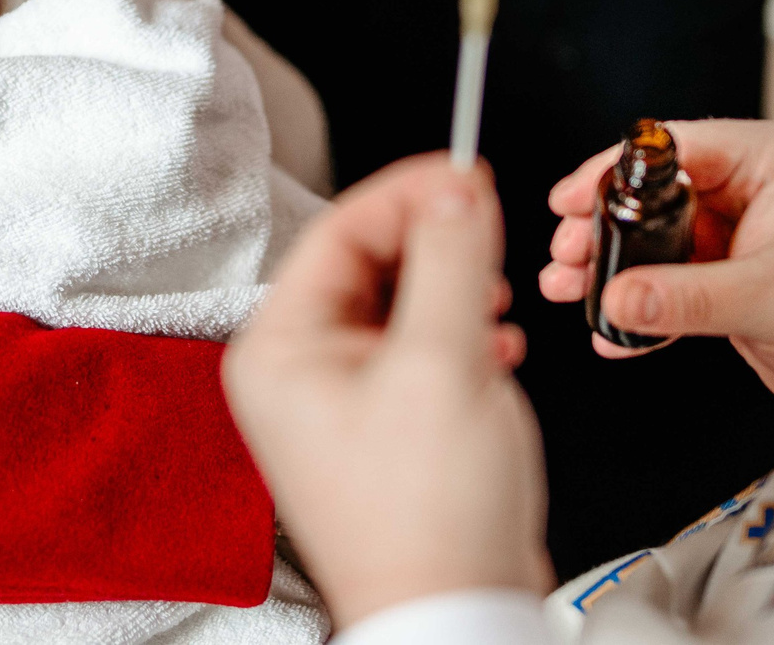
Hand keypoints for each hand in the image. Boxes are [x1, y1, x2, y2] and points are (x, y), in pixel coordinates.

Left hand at [224, 155, 552, 630]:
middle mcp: (295, 374)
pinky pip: (415, 352)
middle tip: (490, 227)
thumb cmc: (431, 521)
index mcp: (279, 350)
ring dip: (453, 291)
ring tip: (494, 300)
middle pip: (367, 264)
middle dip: (436, 246)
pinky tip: (494, 350)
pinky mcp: (379, 432)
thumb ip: (450, 259)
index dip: (409, 192)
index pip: (340, 230)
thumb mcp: (446, 362)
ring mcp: (335, 406)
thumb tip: (453, 188)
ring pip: (398, 306)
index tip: (466, 173)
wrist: (456, 619)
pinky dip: (459, 338)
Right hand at [540, 120, 773, 412]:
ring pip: (653, 241)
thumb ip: (688, 297)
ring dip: (611, 267)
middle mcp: (749, 190)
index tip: (570, 197)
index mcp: (768, 161)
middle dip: (602, 226)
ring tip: (569, 289)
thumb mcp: (771, 295)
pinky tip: (612, 330)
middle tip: (566, 253)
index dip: (614, 170)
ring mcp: (737, 236)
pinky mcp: (731, 281)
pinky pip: (670, 284)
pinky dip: (641, 305)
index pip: (673, 147)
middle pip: (651, 194)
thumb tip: (617, 296)